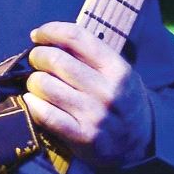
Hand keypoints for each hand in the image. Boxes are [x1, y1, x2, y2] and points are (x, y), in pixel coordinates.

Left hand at [23, 21, 152, 166]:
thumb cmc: (121, 99)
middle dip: (37, 56)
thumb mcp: (116, 72)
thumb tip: (48, 39)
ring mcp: (95, 115)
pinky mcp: (83, 137)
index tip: (37, 35)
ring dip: (33, 81)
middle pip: (55, 60)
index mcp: (116, 68)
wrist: (141, 143)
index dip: (50, 31)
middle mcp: (107, 91)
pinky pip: (45, 114)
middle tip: (35, 60)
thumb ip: (88, 55)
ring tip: (37, 83)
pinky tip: (32, 100)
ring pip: (45, 85)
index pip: (76, 37)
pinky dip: (32, 103)